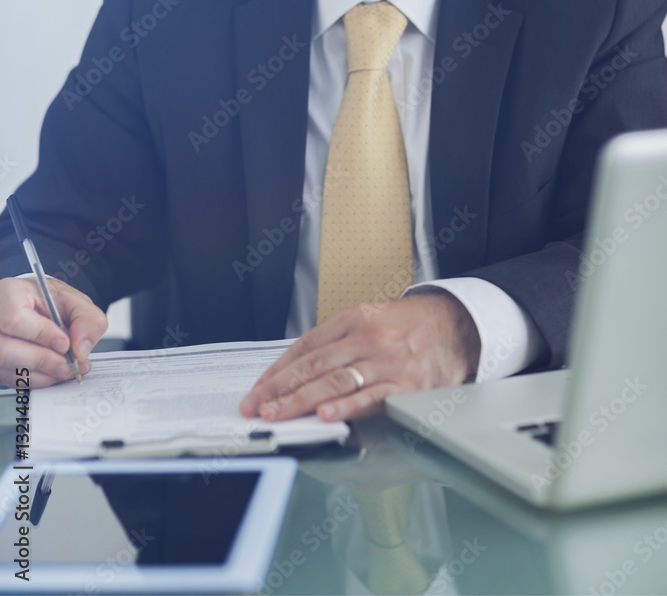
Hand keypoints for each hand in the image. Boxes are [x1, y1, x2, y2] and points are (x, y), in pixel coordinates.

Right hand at [0, 277, 107, 387]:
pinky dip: (39, 379)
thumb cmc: (48, 301)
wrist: (35, 306)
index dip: (42, 334)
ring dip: (43, 374)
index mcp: (9, 294)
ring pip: (8, 368)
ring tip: (67, 369)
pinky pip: (14, 379)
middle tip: (70, 364)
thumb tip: (82, 350)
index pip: (15, 318)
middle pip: (6, 350)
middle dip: (44, 361)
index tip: (65, 343)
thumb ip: (86, 319)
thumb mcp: (73, 299)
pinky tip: (55, 372)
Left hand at [240, 292, 480, 422]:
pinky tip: (327, 415)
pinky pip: (372, 397)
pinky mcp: (407, 384)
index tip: (258, 389)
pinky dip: (348, 407)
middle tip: (256, 407)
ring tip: (278, 413)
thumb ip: (340, 341)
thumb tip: (299, 369)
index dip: (279, 369)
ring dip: (302, 400)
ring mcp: (387, 360)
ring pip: (336, 380)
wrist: (460, 325)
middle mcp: (368, 337)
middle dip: (281, 388)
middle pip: (315, 364)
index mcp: (355, 318)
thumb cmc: (412, 326)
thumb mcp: (372, 318)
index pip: (307, 345)